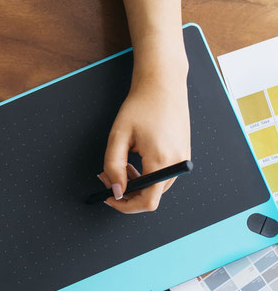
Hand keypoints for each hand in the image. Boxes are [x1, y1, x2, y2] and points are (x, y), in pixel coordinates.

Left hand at [101, 70, 189, 213]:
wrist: (163, 85)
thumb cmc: (140, 106)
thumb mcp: (118, 137)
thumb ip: (113, 167)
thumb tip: (116, 191)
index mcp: (161, 160)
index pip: (147, 202)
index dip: (125, 205)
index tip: (108, 198)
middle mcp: (177, 163)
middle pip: (151, 196)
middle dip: (127, 191)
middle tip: (107, 175)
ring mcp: (183, 159)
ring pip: (156, 187)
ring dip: (136, 183)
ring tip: (121, 163)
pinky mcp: (183, 154)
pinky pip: (163, 176)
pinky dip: (147, 175)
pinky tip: (135, 161)